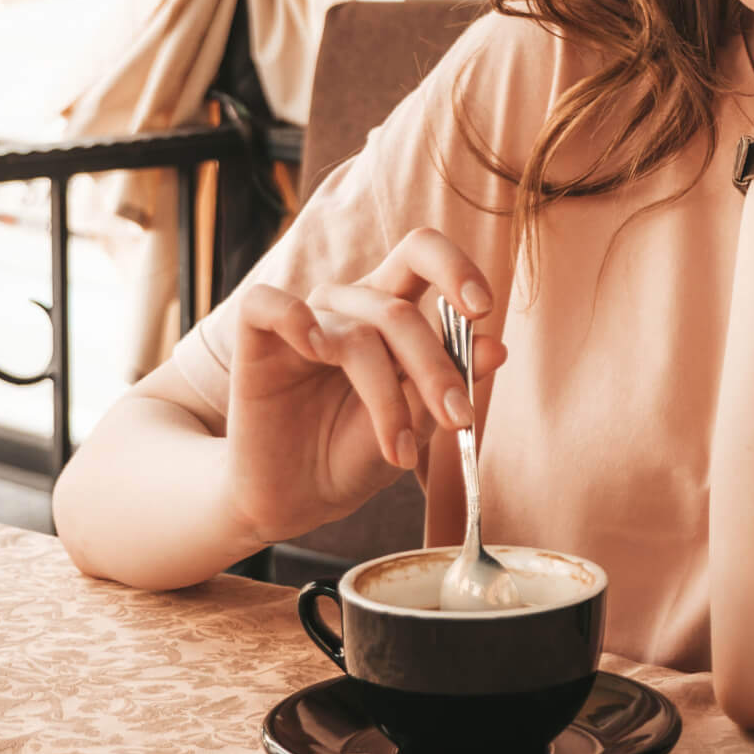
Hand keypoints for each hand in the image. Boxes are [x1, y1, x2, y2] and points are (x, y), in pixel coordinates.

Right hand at [223, 228, 507, 545]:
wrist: (297, 498)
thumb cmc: (357, 453)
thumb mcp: (415, 425)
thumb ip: (449, 382)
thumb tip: (497, 347)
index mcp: (393, 310)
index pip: (423, 254)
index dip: (455, 268)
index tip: (484, 309)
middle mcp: (351, 306)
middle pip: (398, 310)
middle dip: (435, 367)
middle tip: (457, 419)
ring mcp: (305, 318)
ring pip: (356, 335)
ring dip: (386, 399)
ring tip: (399, 453)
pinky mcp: (257, 338)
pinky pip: (269, 304)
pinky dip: (293, 317)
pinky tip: (315, 348)